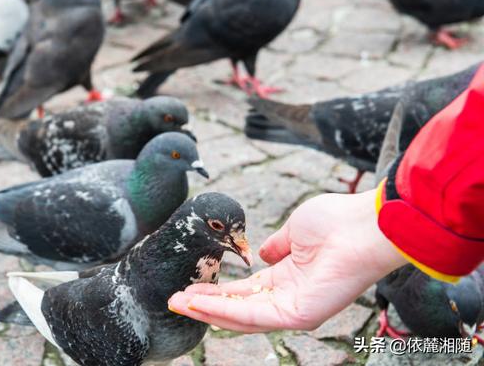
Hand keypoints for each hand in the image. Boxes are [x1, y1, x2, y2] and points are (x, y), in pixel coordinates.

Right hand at [168, 189, 406, 332]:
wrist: (363, 225)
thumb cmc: (336, 222)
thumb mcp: (294, 231)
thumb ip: (276, 245)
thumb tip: (260, 254)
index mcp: (286, 278)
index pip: (244, 292)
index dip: (215, 292)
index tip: (189, 288)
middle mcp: (287, 297)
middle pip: (237, 308)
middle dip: (204, 305)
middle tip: (175, 299)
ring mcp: (293, 309)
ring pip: (241, 316)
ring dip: (207, 310)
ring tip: (178, 303)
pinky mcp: (298, 314)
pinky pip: (254, 316)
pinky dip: (225, 311)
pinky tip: (199, 304)